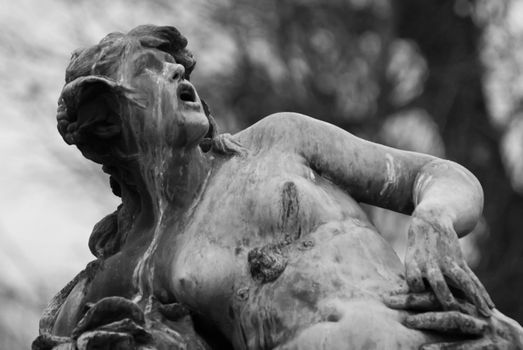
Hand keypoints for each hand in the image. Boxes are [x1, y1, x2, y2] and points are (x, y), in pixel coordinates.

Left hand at [385, 292, 522, 348]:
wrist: (521, 343)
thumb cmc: (484, 329)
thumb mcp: (462, 314)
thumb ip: (441, 308)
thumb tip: (413, 305)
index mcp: (462, 301)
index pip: (432, 292)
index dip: (410, 291)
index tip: (387, 293)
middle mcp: (471, 310)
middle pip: (438, 300)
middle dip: (412, 299)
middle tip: (388, 300)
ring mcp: (481, 326)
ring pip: (452, 319)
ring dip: (428, 319)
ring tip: (406, 322)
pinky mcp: (489, 346)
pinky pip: (464, 347)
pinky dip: (444, 348)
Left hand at [405, 213, 493, 316]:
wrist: (430, 221)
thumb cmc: (417, 248)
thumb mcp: (409, 259)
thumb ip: (411, 278)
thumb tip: (410, 299)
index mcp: (414, 264)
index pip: (414, 280)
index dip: (416, 287)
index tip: (419, 294)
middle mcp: (431, 264)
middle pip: (438, 282)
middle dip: (445, 297)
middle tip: (452, 310)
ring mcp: (447, 262)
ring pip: (462, 281)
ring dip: (473, 297)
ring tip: (483, 313)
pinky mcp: (459, 261)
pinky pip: (472, 278)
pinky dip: (480, 292)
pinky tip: (488, 304)